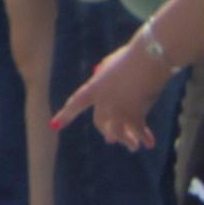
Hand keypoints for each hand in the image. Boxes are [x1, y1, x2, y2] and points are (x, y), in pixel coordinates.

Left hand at [55, 36, 174, 149]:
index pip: (75, 103)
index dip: (64, 116)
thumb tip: (100, 78)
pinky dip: (144, 138)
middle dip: (107, 132)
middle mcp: (102, 102)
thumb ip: (104, 76)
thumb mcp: (110, 66)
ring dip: (126, 141)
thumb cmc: (131, 57)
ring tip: (133, 147)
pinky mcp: (134, 115)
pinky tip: (150, 143)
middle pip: (100, 123)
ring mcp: (117, 110)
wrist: (148, 58)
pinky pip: (138, 132)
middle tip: (110, 140)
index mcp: (93, 88)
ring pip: (117, 133)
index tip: (54, 126)